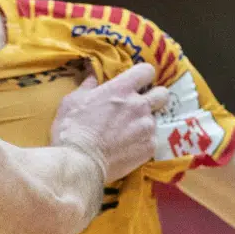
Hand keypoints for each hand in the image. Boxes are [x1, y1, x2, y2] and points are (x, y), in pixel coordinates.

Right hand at [51, 63, 170, 183]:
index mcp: (121, 89)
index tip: (136, 83)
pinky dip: (142, 142)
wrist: (80, 162)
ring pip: (154, 120)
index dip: (142, 76)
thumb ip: (88, 86)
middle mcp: (139, 105)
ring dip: (143, 123)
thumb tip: (93, 76)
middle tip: (139, 106)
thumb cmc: (72, 129)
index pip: (146, 71)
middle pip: (162, 94)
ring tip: (126, 134)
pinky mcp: (149, 147)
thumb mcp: (72, 101)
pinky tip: (126, 148)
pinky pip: (152, 140)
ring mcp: (146, 127)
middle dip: (154, 97)